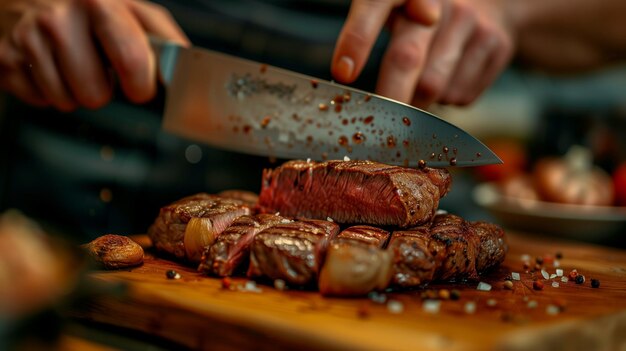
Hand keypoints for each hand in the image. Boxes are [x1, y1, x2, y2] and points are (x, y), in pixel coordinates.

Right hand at [0, 0, 188, 110]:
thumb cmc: (88, 8)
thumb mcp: (129, 8)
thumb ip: (162, 36)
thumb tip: (187, 68)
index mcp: (100, 2)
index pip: (131, 60)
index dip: (140, 85)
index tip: (140, 87)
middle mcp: (59, 18)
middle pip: (95, 95)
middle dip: (105, 93)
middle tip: (101, 73)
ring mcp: (27, 38)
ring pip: (68, 102)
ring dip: (76, 92)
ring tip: (73, 65)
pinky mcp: (4, 59)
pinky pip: (40, 101)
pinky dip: (48, 91)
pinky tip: (49, 66)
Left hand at [332, 0, 513, 107]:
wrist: (489, 2)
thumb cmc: (422, 13)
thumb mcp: (394, 9)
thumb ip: (369, 29)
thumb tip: (347, 76)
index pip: (373, 7)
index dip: (357, 40)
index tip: (343, 72)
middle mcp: (441, 0)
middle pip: (406, 58)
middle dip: (388, 97)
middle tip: (377, 120)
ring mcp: (472, 21)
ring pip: (433, 86)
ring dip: (420, 102)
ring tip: (421, 85)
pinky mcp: (496, 45)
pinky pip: (460, 95)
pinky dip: (447, 100)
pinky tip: (449, 79)